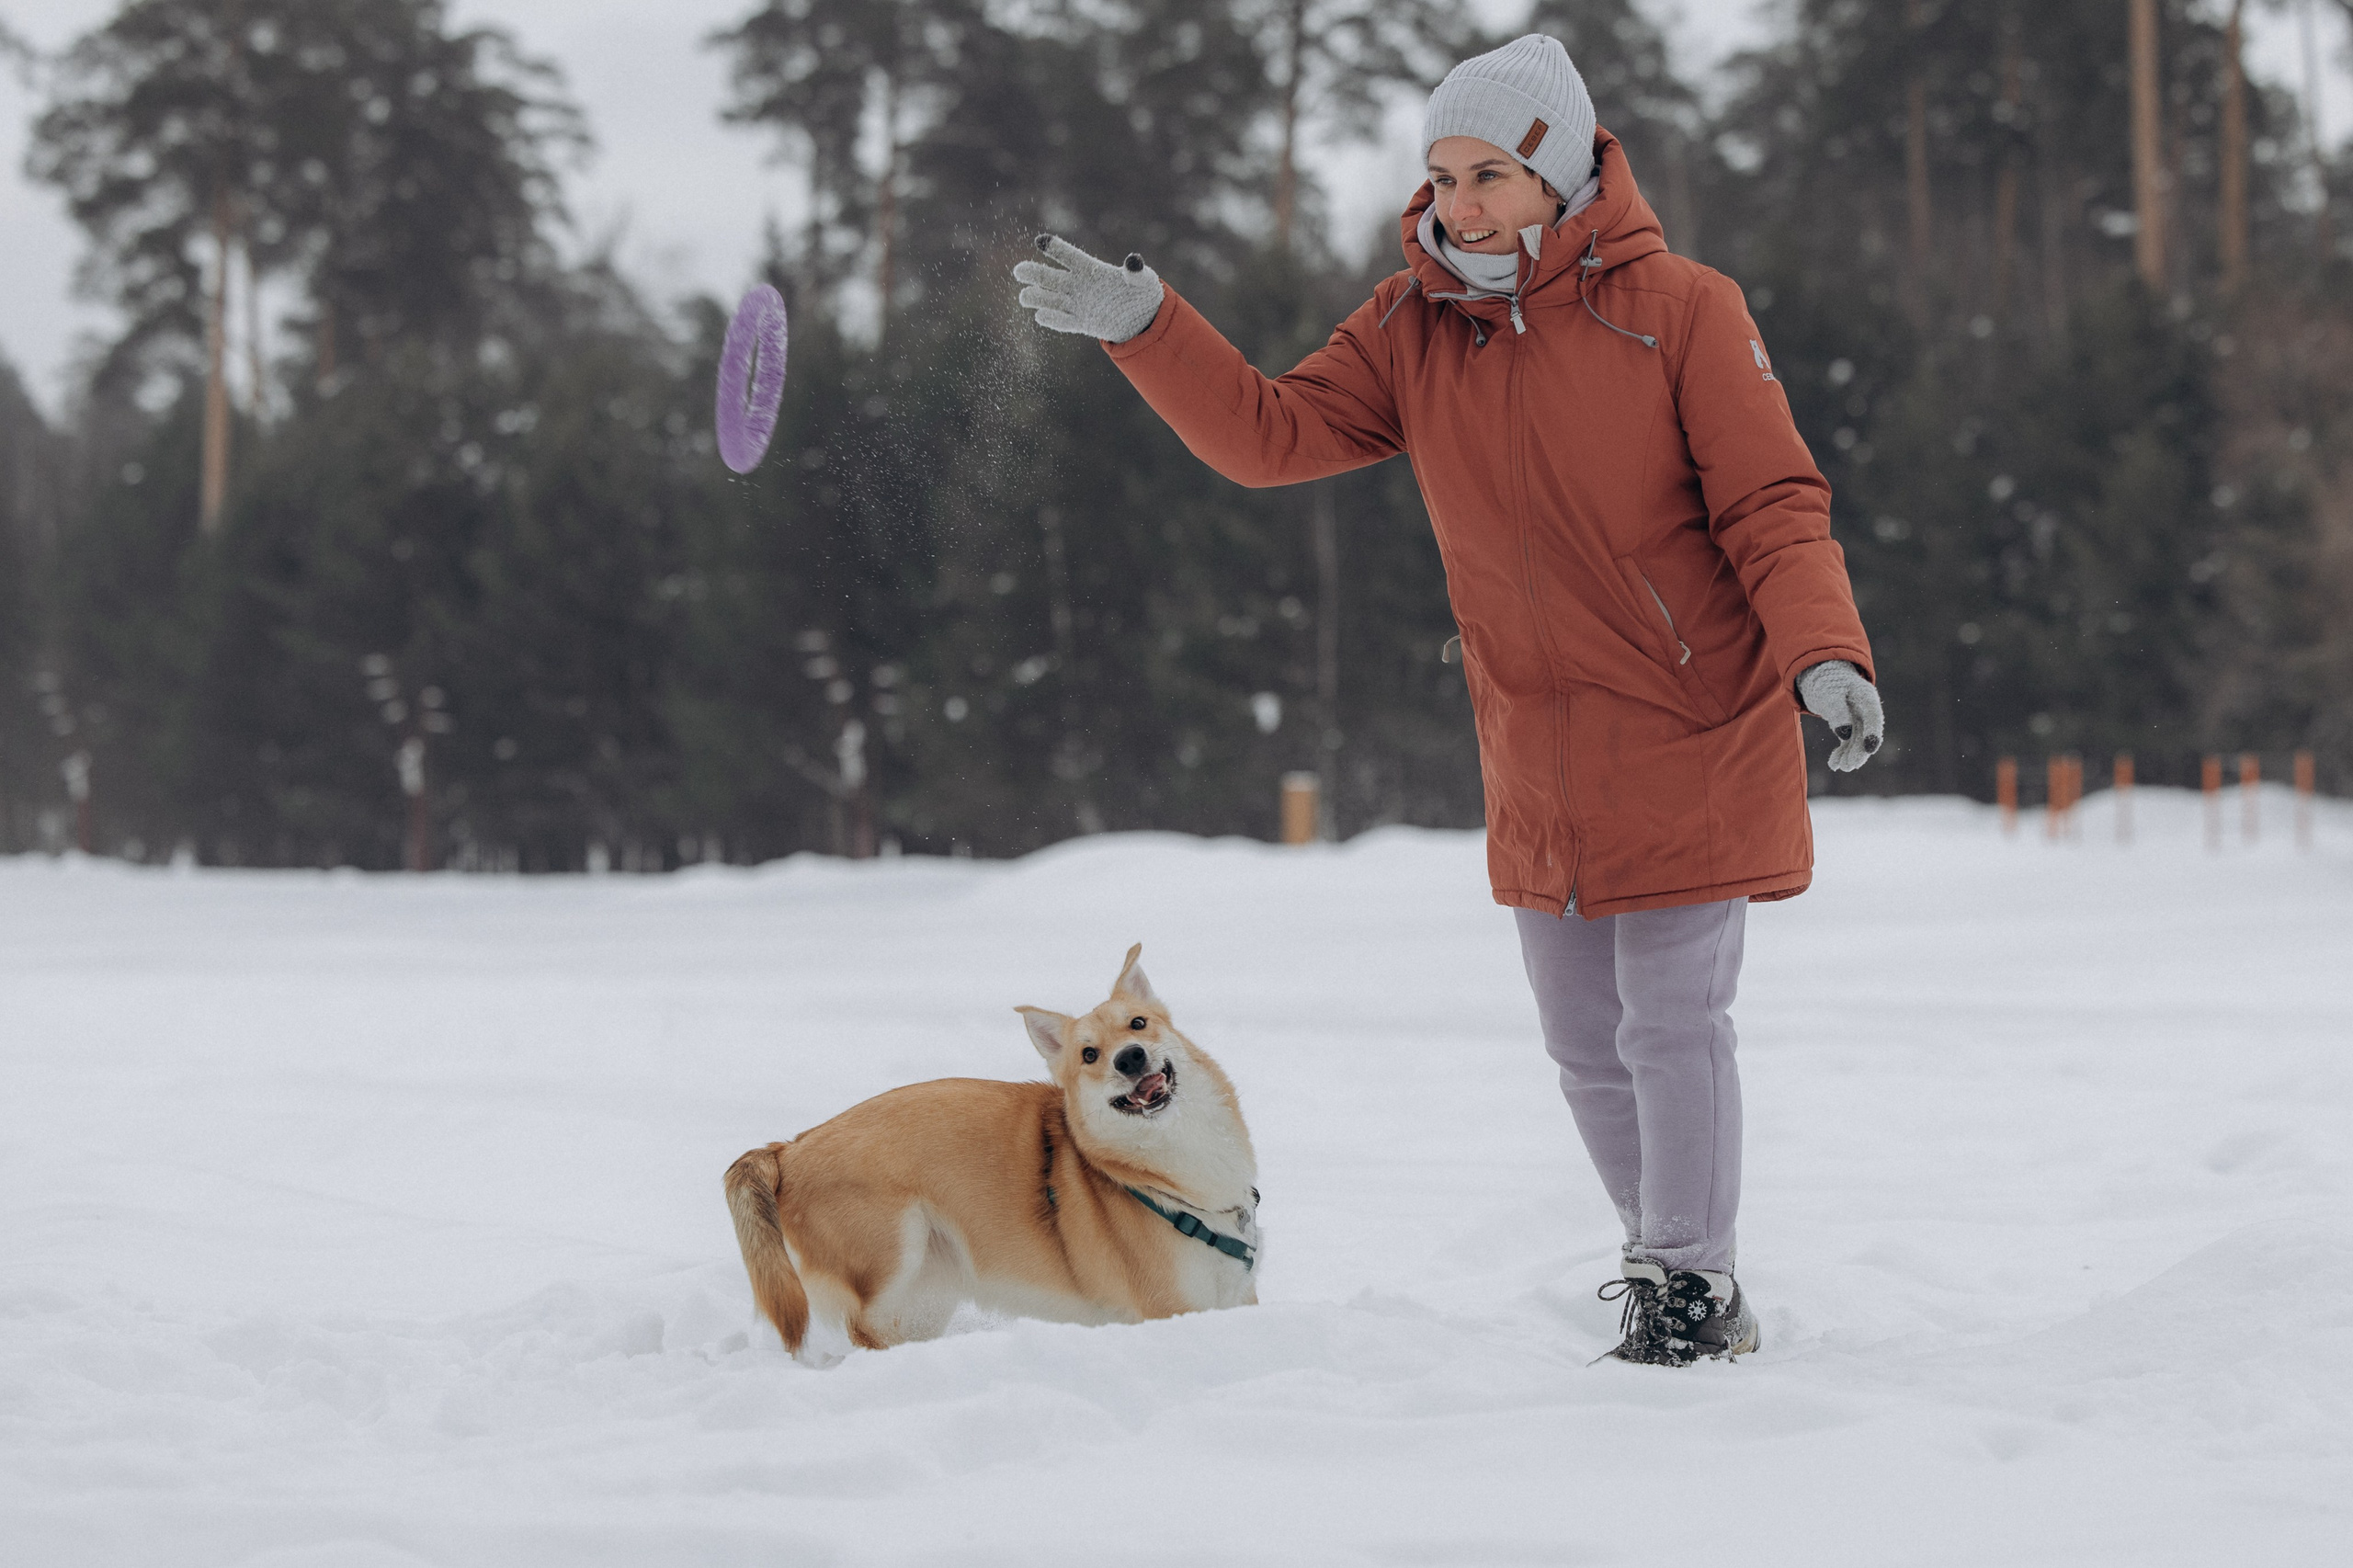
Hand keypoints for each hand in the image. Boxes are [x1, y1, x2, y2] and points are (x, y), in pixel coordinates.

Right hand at [1013, 235, 1165, 343]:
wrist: (1141, 318)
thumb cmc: (1141, 292)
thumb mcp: (1142, 281)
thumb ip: (1135, 272)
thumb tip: (1133, 261)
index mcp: (1091, 269)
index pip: (1069, 256)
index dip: (1056, 249)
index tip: (1040, 241)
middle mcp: (1079, 285)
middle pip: (1051, 277)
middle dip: (1034, 273)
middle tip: (1019, 271)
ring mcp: (1078, 304)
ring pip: (1051, 299)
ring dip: (1036, 297)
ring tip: (1024, 297)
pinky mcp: (1081, 323)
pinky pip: (1063, 321)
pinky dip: (1053, 320)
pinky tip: (1040, 316)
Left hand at [1797, 660, 1883, 771]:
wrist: (1821, 676)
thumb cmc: (1827, 680)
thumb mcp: (1829, 692)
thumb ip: (1837, 710)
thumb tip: (1845, 734)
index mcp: (1866, 695)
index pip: (1873, 716)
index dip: (1873, 733)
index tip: (1870, 749)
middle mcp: (1865, 709)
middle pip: (1866, 732)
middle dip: (1858, 751)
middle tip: (1849, 766)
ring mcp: (1858, 718)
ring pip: (1857, 740)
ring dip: (1849, 755)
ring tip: (1839, 767)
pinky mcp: (1849, 726)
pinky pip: (1847, 742)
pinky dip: (1841, 753)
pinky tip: (1833, 764)